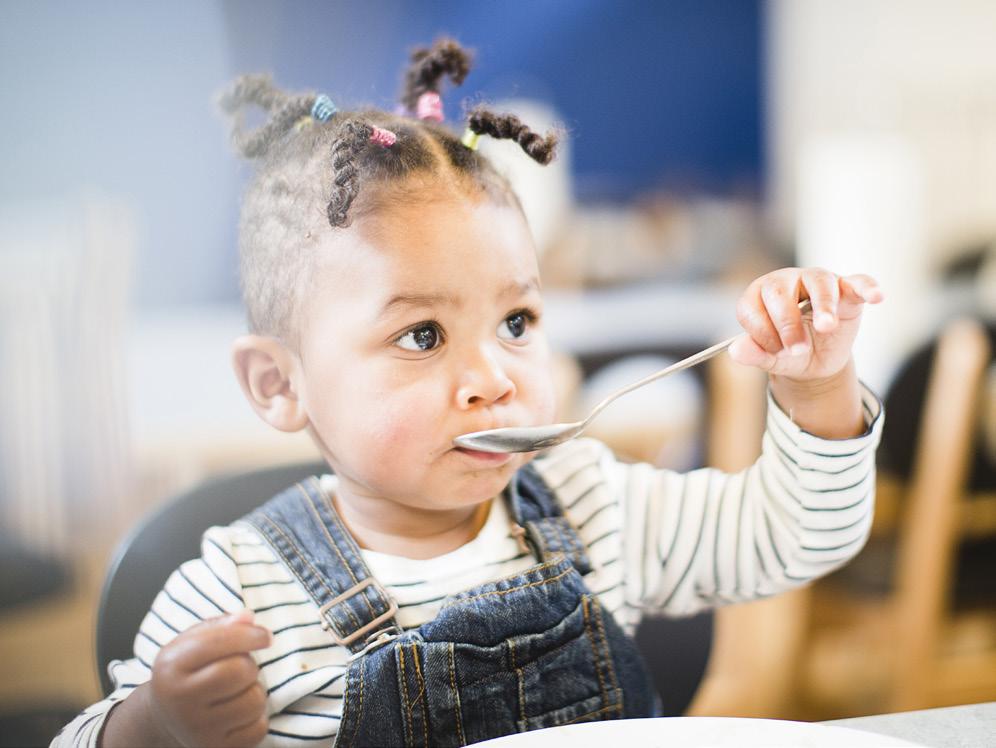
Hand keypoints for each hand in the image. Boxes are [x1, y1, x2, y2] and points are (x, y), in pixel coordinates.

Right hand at [146, 610, 271, 747]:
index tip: (265, 636)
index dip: (250, 635)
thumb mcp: (192, 643)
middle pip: (239, 671)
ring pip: (254, 700)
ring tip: (238, 690)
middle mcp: (180, 701)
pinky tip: (240, 711)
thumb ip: (220, 626)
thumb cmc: (187, 672)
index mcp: (172, 666)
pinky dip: (257, 716)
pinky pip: (259, 728)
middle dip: (250, 664)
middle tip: (242, 667)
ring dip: (255, 690)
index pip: (217, 643)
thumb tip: (248, 618)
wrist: (166, 719)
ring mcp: (197, 730)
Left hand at [728, 267, 883, 381]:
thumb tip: (736, 351)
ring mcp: (817, 282)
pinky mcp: (847, 290)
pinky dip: (867, 287)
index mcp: (759, 296)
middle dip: (787, 322)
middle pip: (780, 290)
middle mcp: (786, 282)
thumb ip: (754, 353)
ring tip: (826, 327)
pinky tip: (876, 297)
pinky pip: (858, 281)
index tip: (775, 352)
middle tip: (798, 349)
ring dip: (823, 305)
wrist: (815, 361)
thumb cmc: (788, 352)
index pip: (752, 306)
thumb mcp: (771, 358)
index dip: (761, 331)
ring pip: (819, 282)